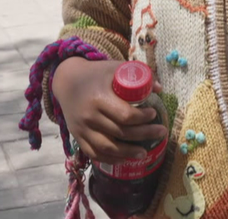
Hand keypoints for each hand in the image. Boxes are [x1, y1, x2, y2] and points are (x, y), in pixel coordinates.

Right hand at [51, 58, 167, 164]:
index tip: (154, 114)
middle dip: (144, 134)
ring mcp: (82, 129)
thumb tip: (159, 89)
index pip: (125, 115)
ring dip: (128, 152)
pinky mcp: (77, 137)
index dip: (142, 118)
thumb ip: (138, 76)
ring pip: (107, 147)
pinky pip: (94, 153)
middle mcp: (89, 116)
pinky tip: (124, 158)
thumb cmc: (96, 74)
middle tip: (161, 132)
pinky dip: (110, 159)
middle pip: (120, 132)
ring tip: (144, 153)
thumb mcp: (115, 69)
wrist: (67, 81)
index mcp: (99, 98)